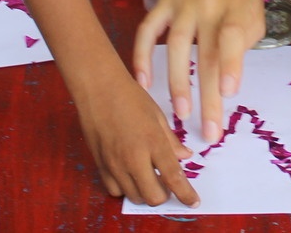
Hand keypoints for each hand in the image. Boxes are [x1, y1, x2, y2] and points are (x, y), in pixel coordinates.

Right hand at [77, 69, 198, 206]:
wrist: (98, 89)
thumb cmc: (129, 97)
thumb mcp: (157, 115)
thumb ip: (171, 141)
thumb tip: (185, 155)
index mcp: (153, 143)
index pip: (174, 178)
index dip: (186, 194)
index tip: (193, 201)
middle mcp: (134, 158)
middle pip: (153, 196)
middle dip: (165, 195)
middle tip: (168, 185)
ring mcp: (115, 164)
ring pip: (134, 196)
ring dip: (146, 192)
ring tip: (149, 177)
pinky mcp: (100, 165)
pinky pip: (115, 190)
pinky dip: (126, 188)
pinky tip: (130, 174)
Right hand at [133, 0, 263, 142]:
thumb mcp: (256, 7)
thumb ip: (244, 40)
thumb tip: (228, 77)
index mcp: (237, 7)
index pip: (234, 37)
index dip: (231, 64)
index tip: (229, 92)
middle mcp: (208, 5)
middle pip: (207, 54)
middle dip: (208, 95)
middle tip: (210, 130)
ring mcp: (183, 3)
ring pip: (176, 46)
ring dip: (176, 82)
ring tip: (181, 114)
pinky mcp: (165, 1)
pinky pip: (148, 30)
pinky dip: (141, 55)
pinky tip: (142, 82)